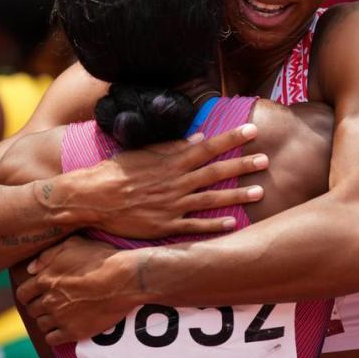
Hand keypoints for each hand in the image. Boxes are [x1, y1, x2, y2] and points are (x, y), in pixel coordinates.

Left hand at [16, 236, 139, 344]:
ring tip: (60, 315)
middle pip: (32, 310)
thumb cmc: (100, 258)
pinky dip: (55, 335)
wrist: (124, 279)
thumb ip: (47, 255)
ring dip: (47, 320)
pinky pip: (52, 339)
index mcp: (45, 279)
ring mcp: (60, 317)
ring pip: (41, 325)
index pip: (23, 293)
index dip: (28, 294)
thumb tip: (30, 269)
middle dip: (39, 306)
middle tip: (52, 303)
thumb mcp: (73, 244)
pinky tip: (64, 328)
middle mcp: (49, 300)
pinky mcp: (73, 331)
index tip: (36, 294)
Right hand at [51, 124, 267, 237]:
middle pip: (216, 172)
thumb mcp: (143, 152)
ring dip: (237, 196)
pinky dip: (214, 225)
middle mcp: (176, 182)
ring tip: (260, 191)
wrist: (92, 198)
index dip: (231, 139)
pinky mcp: (165, 226)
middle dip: (243, 165)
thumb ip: (172, 146)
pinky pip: (195, 226)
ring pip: (211, 199)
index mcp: (171, 161)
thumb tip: (198, 137)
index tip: (252, 131)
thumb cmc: (116, 171)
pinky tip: (233, 223)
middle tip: (266, 160)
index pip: (208, 146)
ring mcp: (172, 205)